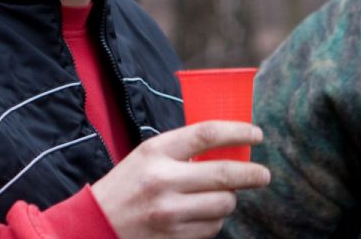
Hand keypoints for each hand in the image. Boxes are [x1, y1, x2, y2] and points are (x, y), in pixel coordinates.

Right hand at [91, 121, 269, 238]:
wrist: (97, 223)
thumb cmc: (127, 184)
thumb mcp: (147, 156)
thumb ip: (182, 149)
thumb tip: (230, 146)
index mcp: (155, 151)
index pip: (207, 134)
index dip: (238, 132)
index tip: (257, 135)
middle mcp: (163, 181)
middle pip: (224, 174)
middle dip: (252, 175)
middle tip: (264, 174)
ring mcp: (169, 213)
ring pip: (223, 205)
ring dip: (230, 200)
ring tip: (221, 196)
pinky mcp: (174, 238)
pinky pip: (211, 228)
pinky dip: (214, 220)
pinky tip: (202, 214)